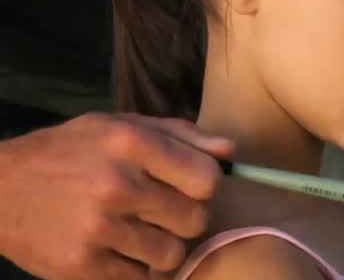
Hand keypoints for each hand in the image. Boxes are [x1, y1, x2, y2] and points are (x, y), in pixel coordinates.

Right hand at [0, 112, 233, 279]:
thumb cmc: (67, 152)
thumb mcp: (118, 125)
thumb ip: (180, 134)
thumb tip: (229, 152)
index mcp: (130, 144)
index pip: (206, 179)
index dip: (204, 186)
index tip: (189, 187)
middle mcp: (116, 185)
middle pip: (195, 219)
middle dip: (186, 218)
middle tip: (165, 212)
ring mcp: (97, 229)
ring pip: (171, 254)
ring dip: (163, 247)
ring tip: (143, 233)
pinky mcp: (81, 265)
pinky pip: (138, 279)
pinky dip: (135, 270)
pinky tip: (119, 250)